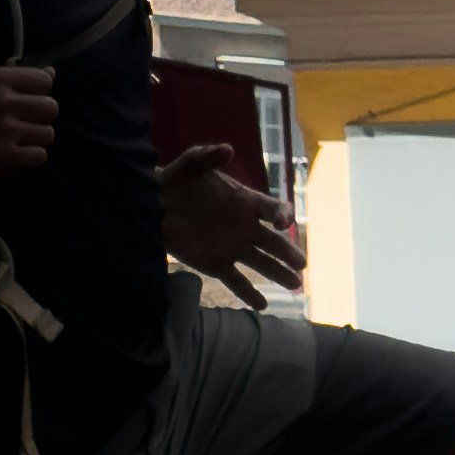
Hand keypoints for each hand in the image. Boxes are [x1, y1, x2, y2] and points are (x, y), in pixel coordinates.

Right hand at [0, 59, 61, 188]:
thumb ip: (15, 75)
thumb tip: (52, 73)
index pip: (44, 80)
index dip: (39, 92)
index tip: (26, 100)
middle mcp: (5, 102)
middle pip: (51, 107)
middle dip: (39, 116)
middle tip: (23, 122)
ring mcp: (8, 131)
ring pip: (48, 134)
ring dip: (34, 138)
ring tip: (17, 140)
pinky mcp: (8, 157)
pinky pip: (40, 156)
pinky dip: (29, 157)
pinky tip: (15, 154)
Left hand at [160, 164, 310, 293]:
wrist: (152, 205)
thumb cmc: (175, 181)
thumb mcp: (189, 165)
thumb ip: (206, 157)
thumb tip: (227, 149)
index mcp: (244, 201)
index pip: (273, 208)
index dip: (283, 215)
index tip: (283, 224)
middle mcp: (245, 226)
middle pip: (274, 242)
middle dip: (288, 252)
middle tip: (302, 264)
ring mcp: (232, 247)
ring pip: (261, 263)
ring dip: (279, 274)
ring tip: (295, 285)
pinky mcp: (216, 264)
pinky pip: (236, 281)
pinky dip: (249, 294)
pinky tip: (262, 305)